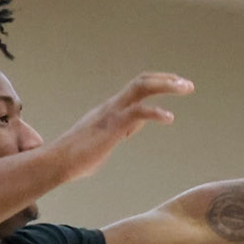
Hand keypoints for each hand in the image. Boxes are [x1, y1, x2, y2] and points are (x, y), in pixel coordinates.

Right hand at [52, 73, 194, 180]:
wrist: (55, 164)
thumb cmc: (77, 158)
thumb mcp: (105, 141)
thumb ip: (119, 131)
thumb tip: (131, 128)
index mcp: (111, 109)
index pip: (138, 86)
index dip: (159, 82)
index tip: (178, 84)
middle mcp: (112, 106)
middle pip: (141, 81)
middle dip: (167, 79)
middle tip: (188, 85)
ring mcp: (111, 113)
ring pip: (140, 87)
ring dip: (166, 85)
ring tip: (186, 88)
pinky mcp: (111, 126)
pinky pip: (137, 112)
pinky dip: (155, 112)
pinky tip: (170, 117)